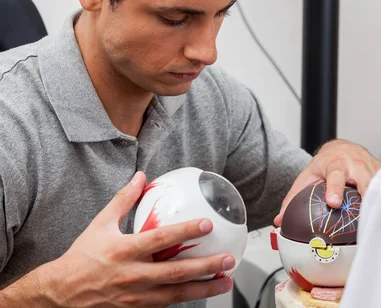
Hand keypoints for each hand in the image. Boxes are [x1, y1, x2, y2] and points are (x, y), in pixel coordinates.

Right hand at [43, 171, 234, 306]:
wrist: (61, 295)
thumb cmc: (82, 257)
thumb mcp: (100, 224)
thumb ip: (123, 200)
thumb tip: (141, 176)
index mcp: (124, 250)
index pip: (160, 239)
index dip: (185, 231)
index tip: (207, 225)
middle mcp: (132, 275)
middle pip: (176, 272)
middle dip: (206, 266)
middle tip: (228, 260)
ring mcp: (136, 296)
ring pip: (176, 294)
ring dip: (204, 288)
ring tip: (226, 282)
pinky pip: (166, 304)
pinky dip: (185, 298)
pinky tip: (202, 291)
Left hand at [274, 140, 380, 226]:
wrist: (342, 148)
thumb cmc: (325, 164)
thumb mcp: (307, 177)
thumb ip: (293, 198)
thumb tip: (280, 221)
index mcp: (336, 164)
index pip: (336, 176)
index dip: (335, 189)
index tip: (333, 202)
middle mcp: (355, 164)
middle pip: (364, 179)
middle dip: (365, 194)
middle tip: (363, 216)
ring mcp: (371, 167)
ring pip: (378, 184)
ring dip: (378, 201)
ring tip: (377, 221)